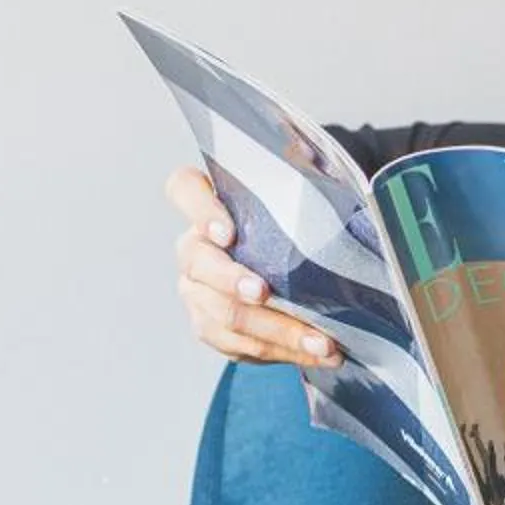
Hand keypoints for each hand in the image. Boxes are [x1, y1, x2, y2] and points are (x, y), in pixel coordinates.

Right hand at [165, 164, 340, 366]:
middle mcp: (193, 248)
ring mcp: (198, 292)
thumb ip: (297, 168)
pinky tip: (317, 353)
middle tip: (263, 292)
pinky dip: (283, 351)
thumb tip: (304, 152)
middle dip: (231, 281)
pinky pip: (241, 346)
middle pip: (198, 263)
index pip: (184, 190)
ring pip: (222, 315)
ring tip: (321, 341)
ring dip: (275, 330)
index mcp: (206, 204)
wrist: (296, 269)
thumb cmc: (291, 224)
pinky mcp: (214, 329)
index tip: (227, 231)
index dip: (199, 209)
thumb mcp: (297, 191)